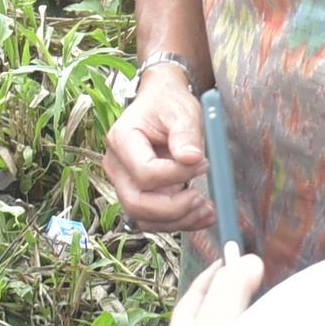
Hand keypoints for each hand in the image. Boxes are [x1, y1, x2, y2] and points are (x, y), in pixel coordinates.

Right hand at [103, 62, 213, 232]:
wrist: (161, 104)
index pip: (145, 172)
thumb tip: (191, 158)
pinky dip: (178, 222)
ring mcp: (125, 183)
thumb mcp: (181, 109)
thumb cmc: (168, 103)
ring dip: (178, 221)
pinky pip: (154, 219)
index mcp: (122, 139)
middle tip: (201, 199)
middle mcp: (117, 166)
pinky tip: (201, 214)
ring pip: (144, 218)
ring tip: (208, 211)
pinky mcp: (139, 194)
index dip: (177, 174)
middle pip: (136, 203)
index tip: (204, 163)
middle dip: (173, 209)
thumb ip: (185, 133)